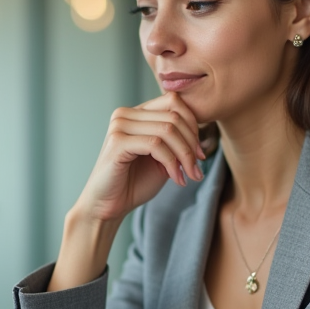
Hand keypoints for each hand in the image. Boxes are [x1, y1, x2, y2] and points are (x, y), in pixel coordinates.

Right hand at [76, 91, 205, 224]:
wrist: (108, 206)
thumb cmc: (134, 183)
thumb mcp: (162, 157)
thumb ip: (177, 140)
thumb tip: (201, 133)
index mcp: (136, 113)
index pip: (174, 102)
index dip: (193, 126)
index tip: (200, 153)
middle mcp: (125, 114)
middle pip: (174, 116)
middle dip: (192, 144)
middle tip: (197, 169)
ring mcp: (119, 126)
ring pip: (167, 130)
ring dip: (185, 156)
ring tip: (189, 176)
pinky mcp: (117, 142)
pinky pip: (156, 145)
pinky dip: (171, 163)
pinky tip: (176, 179)